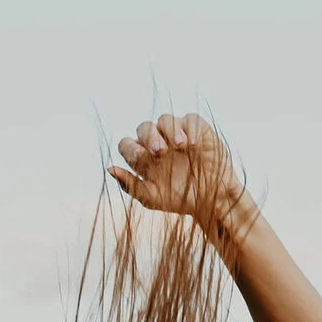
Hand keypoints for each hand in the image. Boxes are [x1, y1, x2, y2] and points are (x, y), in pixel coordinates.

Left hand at [109, 113, 247, 227]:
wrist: (212, 201)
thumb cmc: (180, 200)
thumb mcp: (153, 198)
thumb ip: (131, 185)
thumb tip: (109, 169)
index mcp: (143, 158)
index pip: (127, 144)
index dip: (130, 149)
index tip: (141, 160)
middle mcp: (158, 142)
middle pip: (144, 128)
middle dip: (150, 138)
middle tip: (160, 152)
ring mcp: (177, 134)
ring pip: (165, 119)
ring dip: (170, 130)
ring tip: (180, 146)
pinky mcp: (197, 129)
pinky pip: (189, 120)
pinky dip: (190, 129)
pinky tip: (192, 144)